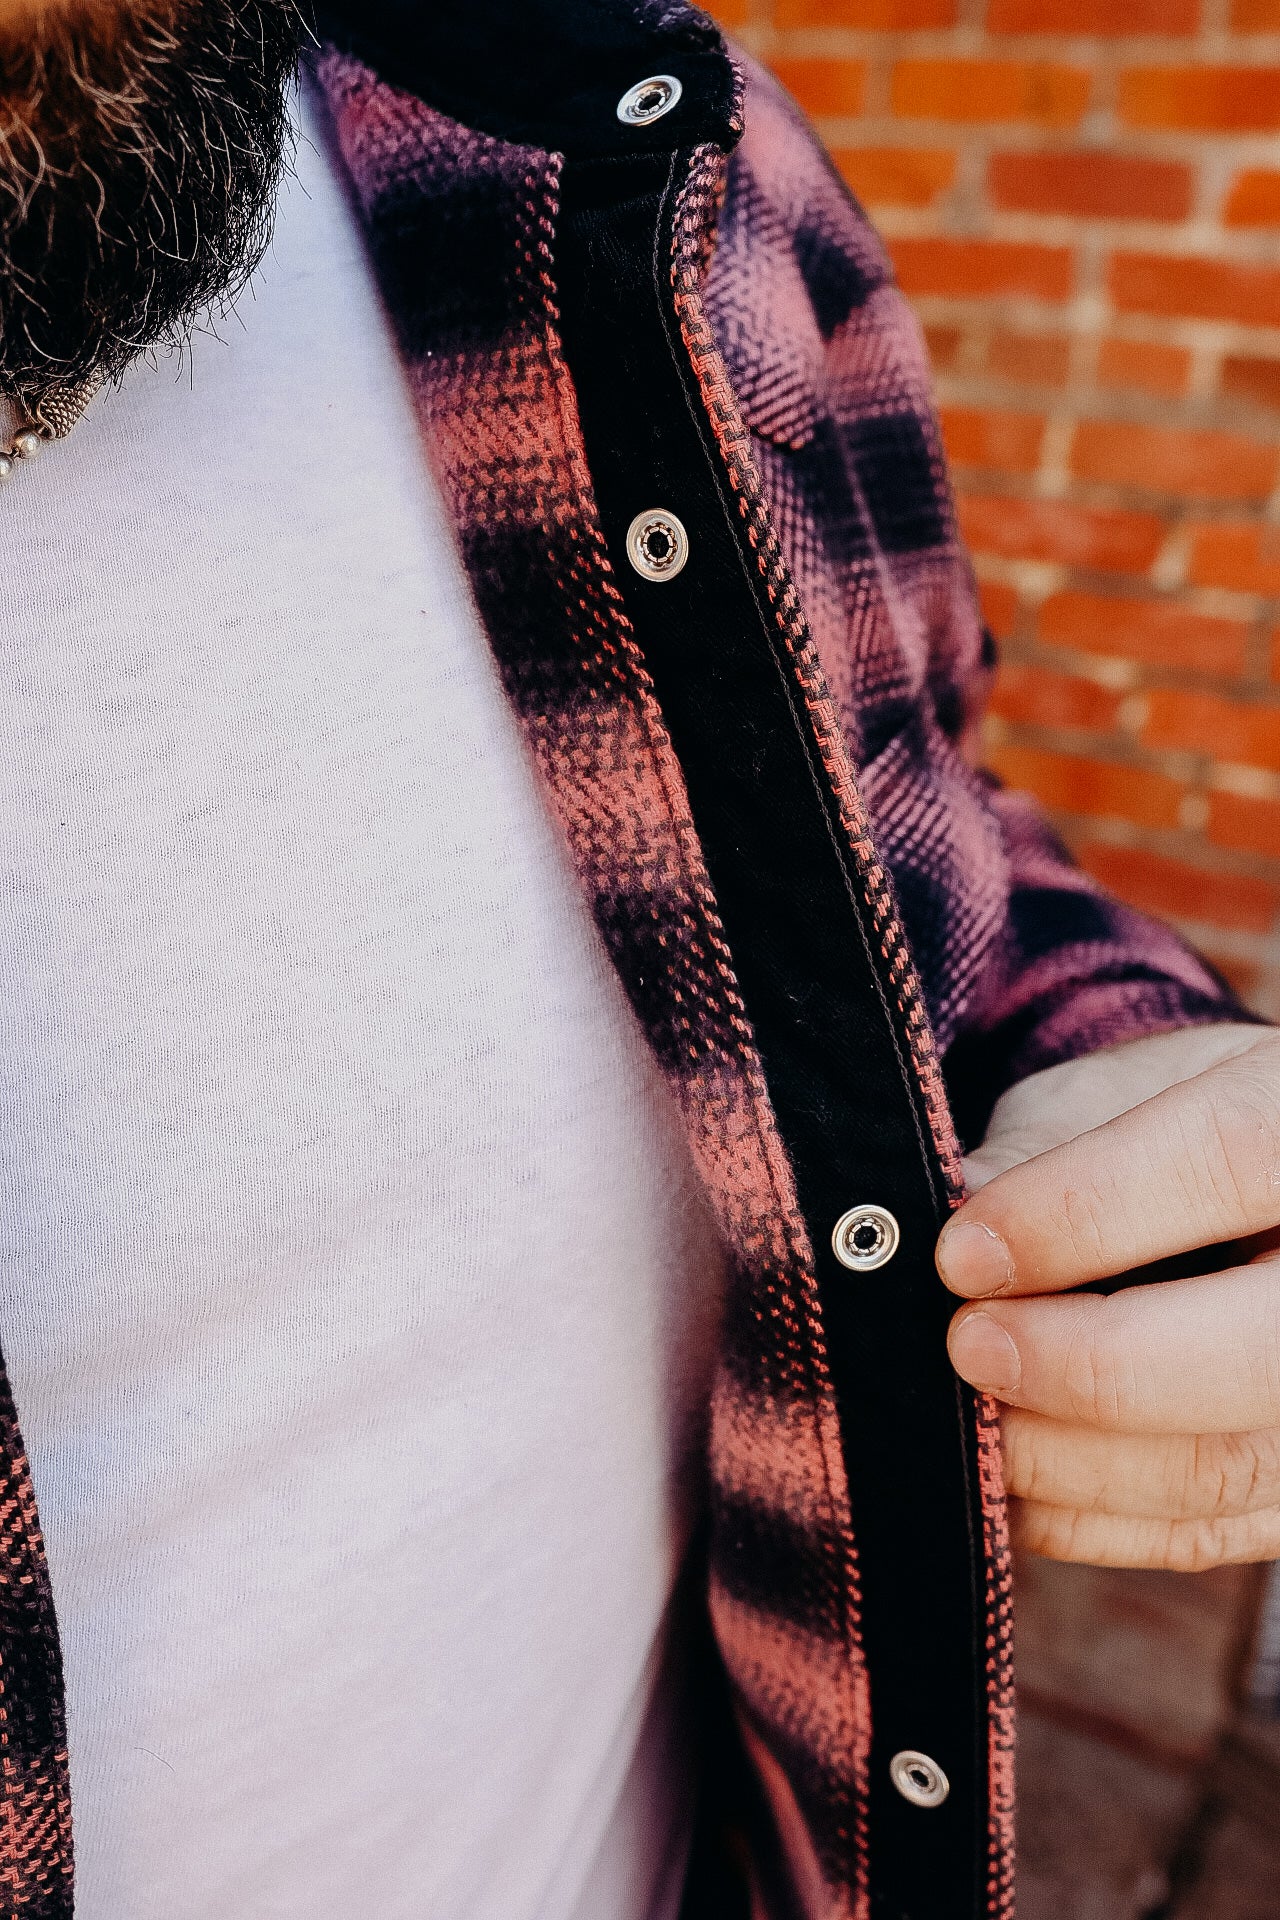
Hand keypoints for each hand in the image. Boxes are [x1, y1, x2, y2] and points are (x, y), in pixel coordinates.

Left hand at [937, 1021, 1279, 1568]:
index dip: (1083, 1212)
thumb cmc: (1176, 1124)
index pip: (1224, 1158)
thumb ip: (1045, 1142)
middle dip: (1085, 1366)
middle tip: (968, 1346)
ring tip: (968, 1412)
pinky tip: (1006, 1476)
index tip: (962, 1255)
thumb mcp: (1122, 1091)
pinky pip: (1203, 1531)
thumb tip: (946, 1218)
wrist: (1261, 1195)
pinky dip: (1086, 1517)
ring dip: (1068, 1459)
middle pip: (1257, 1352)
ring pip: (1228, 1465)